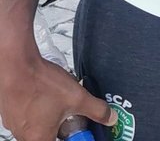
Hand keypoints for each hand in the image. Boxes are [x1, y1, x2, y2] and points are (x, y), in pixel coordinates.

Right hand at [0, 54, 116, 140]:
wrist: (17, 65)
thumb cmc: (41, 83)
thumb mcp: (77, 97)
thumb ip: (96, 109)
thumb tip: (109, 118)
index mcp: (39, 139)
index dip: (70, 138)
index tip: (76, 132)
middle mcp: (24, 136)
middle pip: (47, 138)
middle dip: (60, 129)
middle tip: (67, 115)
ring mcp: (14, 125)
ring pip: (35, 128)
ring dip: (47, 119)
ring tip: (56, 102)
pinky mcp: (10, 112)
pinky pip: (26, 117)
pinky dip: (36, 110)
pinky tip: (43, 95)